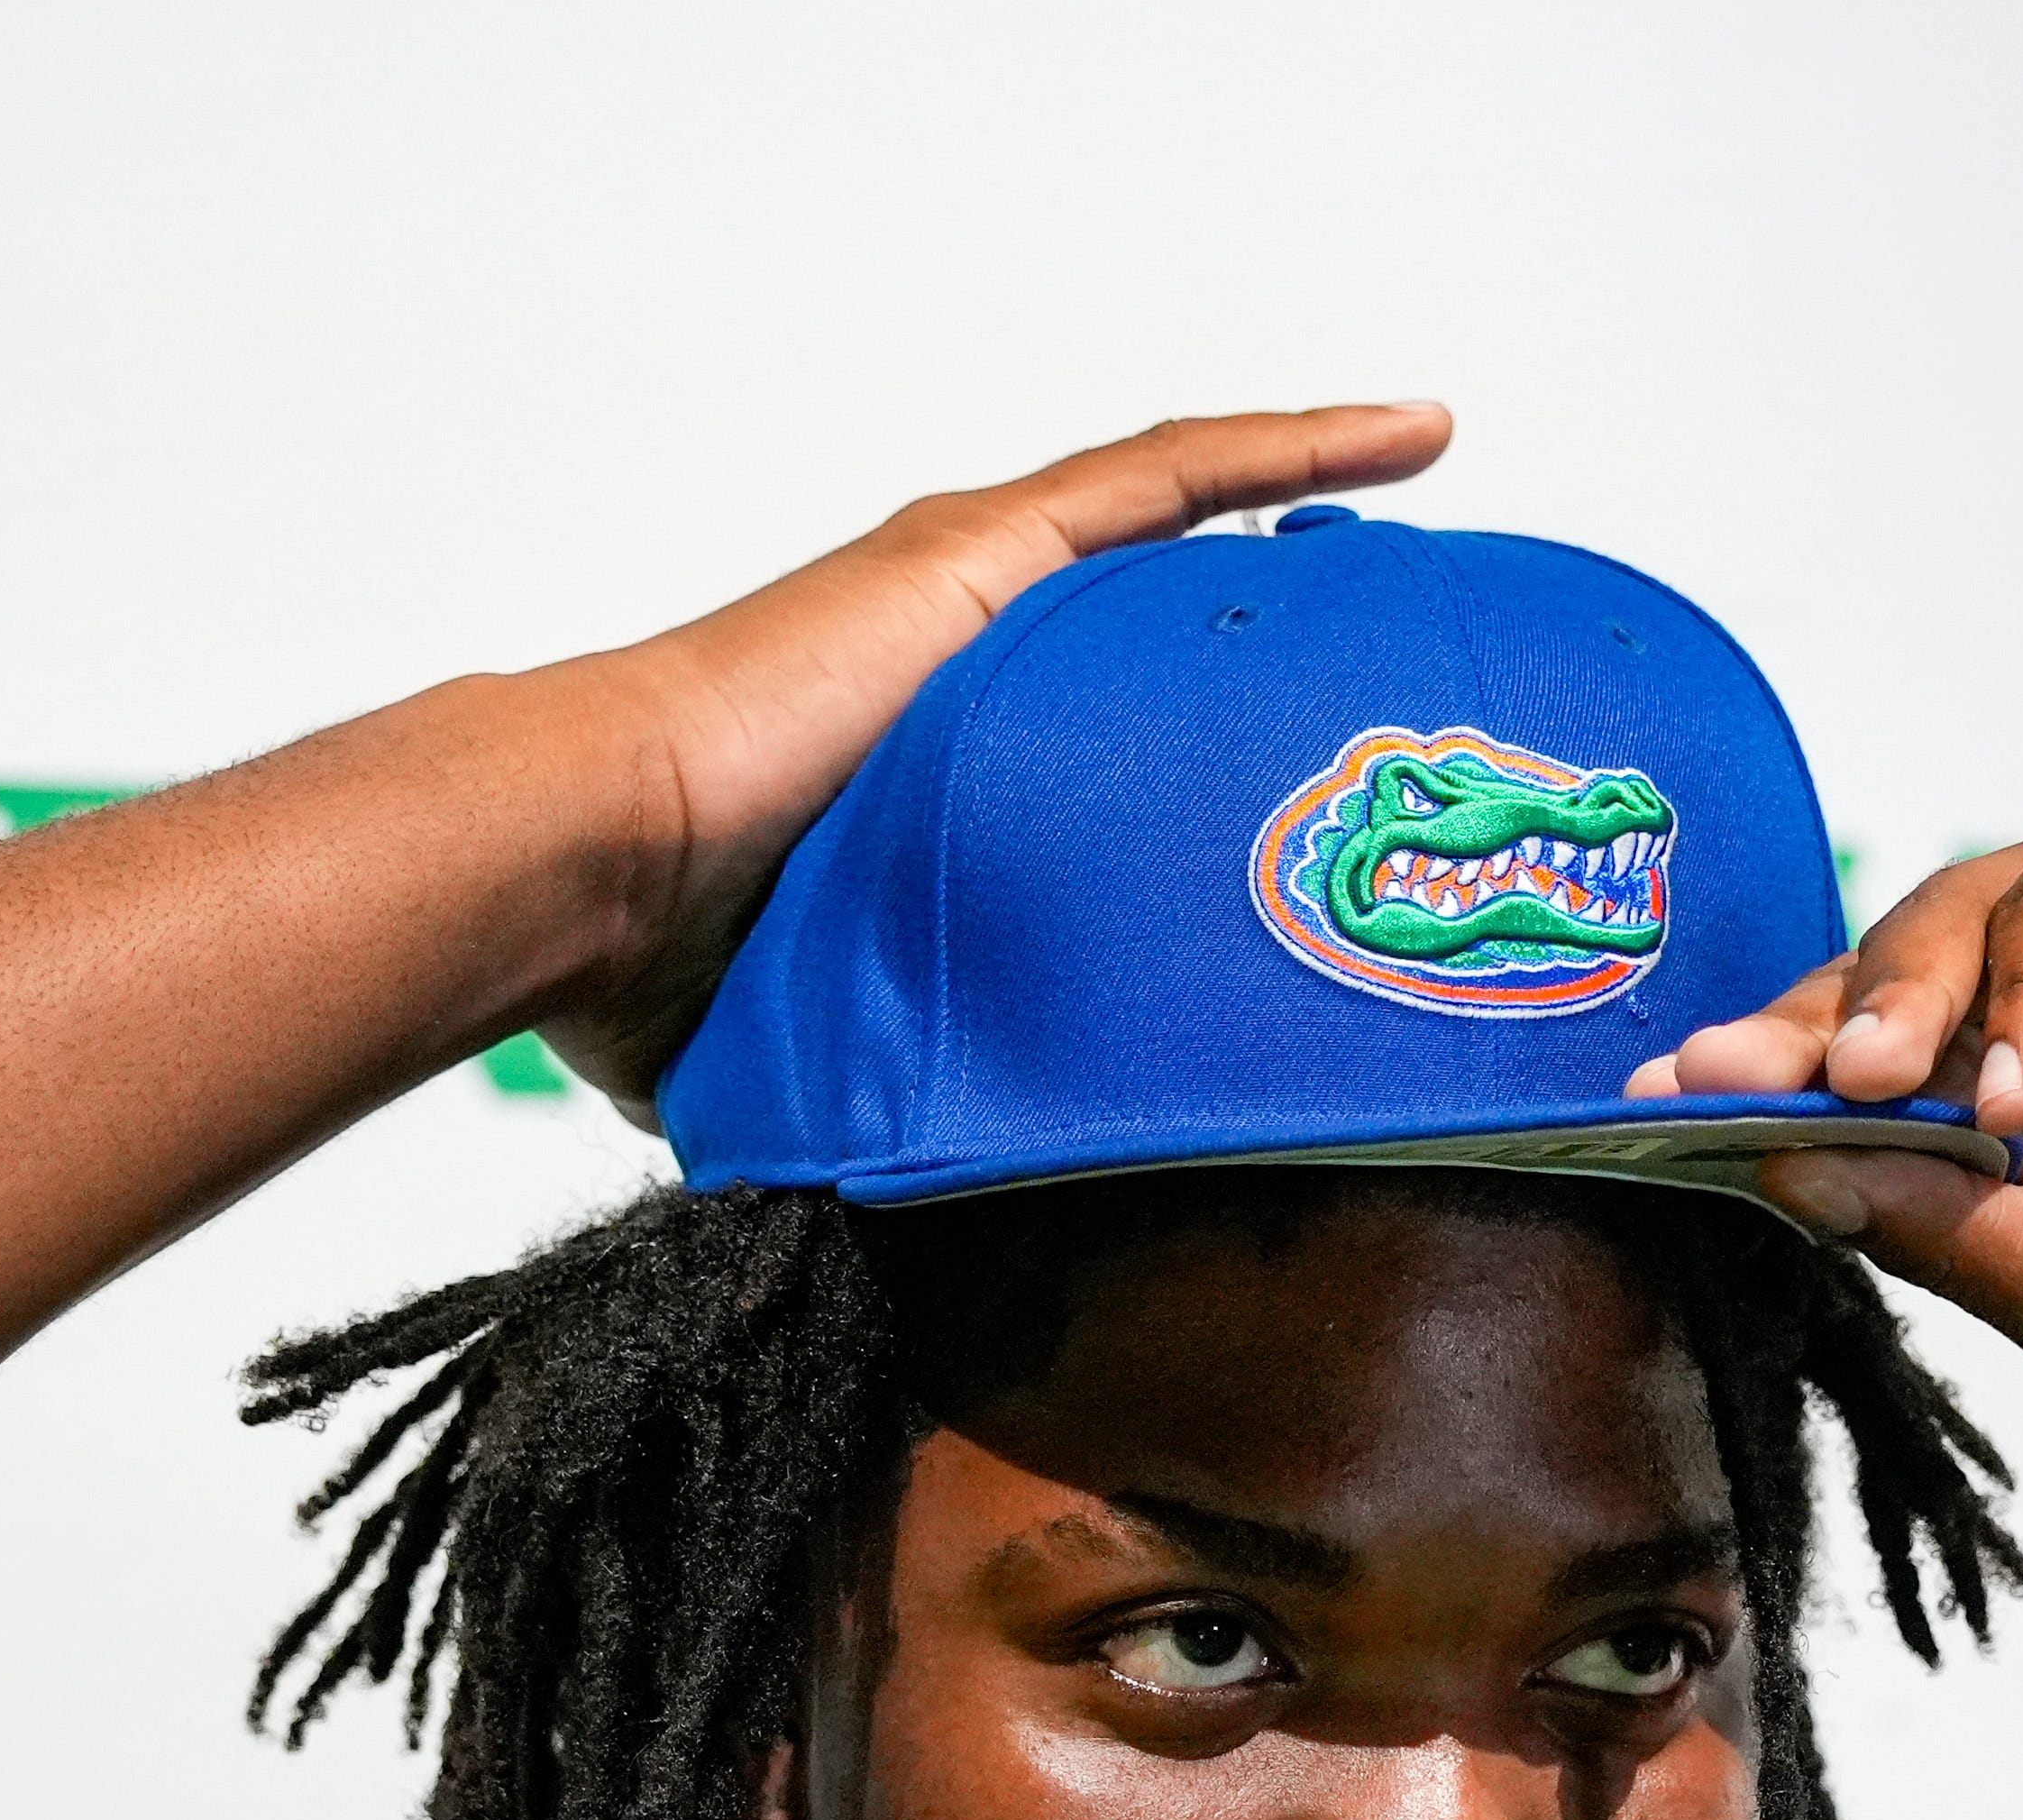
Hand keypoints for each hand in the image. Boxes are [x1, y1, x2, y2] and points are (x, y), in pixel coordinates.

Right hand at [535, 402, 1455, 1110]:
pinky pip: (1170, 479)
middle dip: (1277, 632)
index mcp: (929, 753)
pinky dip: (1288, 448)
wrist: (588, 868)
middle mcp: (958, 650)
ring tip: (1434, 481)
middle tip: (1406, 663)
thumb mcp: (832, 1021)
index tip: (1303, 759)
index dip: (1196, 725)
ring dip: (1307, 498)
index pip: (1097, 719)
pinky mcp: (987, 551)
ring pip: (1178, 521)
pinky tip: (1412, 434)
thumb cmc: (663, 966)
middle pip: (1157, 619)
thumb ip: (901, 1060)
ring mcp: (973, 590)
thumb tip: (943, 1182)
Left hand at [1632, 783, 2022, 1393]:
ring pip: (1951, 908)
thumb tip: (1784, 1179)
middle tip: (1736, 1085)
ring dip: (1906, 995)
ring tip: (1891, 1086)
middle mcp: (2009, 999)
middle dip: (1790, 1033)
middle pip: (1857, 979)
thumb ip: (1937, 1232)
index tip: (1642, 1117)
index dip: (1732, 1087)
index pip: (1816, 1075)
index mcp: (1962, 1108)